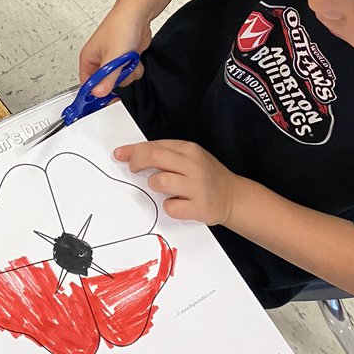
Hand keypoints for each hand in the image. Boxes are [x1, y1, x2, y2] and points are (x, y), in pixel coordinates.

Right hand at [79, 6, 151, 95]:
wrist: (138, 14)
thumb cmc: (120, 27)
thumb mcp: (113, 56)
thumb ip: (106, 78)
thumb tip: (98, 93)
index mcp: (88, 59)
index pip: (86, 85)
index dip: (96, 94)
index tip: (106, 99)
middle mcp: (99, 61)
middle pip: (106, 85)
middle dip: (117, 79)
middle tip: (120, 68)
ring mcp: (113, 61)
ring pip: (121, 81)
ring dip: (128, 73)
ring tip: (128, 59)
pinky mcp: (124, 60)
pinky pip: (130, 74)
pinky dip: (135, 68)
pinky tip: (134, 58)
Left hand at [115, 139, 240, 225]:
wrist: (234, 197)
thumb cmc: (207, 176)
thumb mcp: (191, 157)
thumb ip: (167, 154)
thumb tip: (135, 154)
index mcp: (190, 150)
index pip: (155, 145)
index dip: (134, 150)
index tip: (120, 154)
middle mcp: (194, 166)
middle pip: (155, 158)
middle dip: (137, 162)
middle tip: (133, 169)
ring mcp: (197, 187)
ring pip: (159, 182)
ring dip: (155, 185)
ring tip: (165, 188)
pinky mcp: (199, 208)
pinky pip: (170, 207)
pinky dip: (170, 206)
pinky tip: (178, 203)